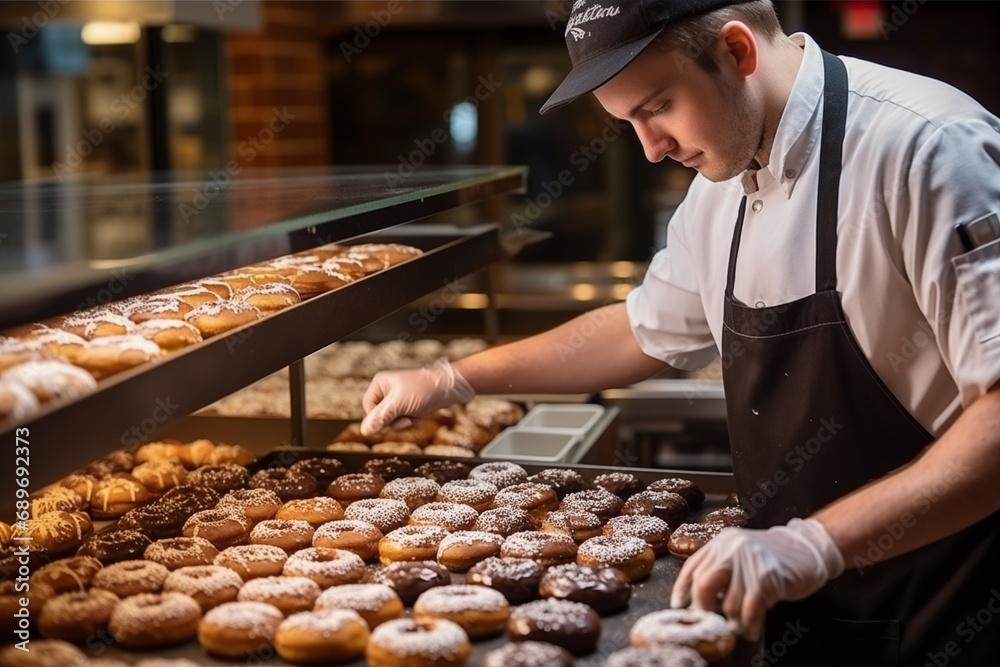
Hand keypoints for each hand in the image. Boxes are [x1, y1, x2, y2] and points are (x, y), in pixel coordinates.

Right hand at [360, 358, 474, 435]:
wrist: (451, 387)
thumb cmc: (425, 390)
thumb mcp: (400, 405)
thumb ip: (381, 418)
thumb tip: (364, 431)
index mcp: (380, 383)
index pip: (368, 408)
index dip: (379, 419)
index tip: (393, 422)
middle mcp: (388, 389)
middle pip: (380, 416)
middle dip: (395, 421)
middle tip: (407, 420)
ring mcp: (399, 397)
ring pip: (393, 420)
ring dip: (405, 422)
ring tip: (416, 416)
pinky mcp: (410, 404)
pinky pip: (404, 419)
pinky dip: (412, 421)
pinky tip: (421, 416)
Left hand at [670, 518, 843, 640]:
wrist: (806, 547)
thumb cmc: (772, 555)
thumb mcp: (740, 553)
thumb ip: (720, 567)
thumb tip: (698, 595)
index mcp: (721, 543)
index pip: (692, 566)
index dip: (682, 588)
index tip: (680, 604)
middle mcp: (731, 550)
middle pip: (704, 584)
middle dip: (704, 607)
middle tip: (711, 619)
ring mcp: (749, 564)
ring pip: (728, 602)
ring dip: (732, 620)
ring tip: (738, 625)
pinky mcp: (767, 579)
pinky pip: (749, 610)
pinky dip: (748, 624)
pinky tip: (750, 628)